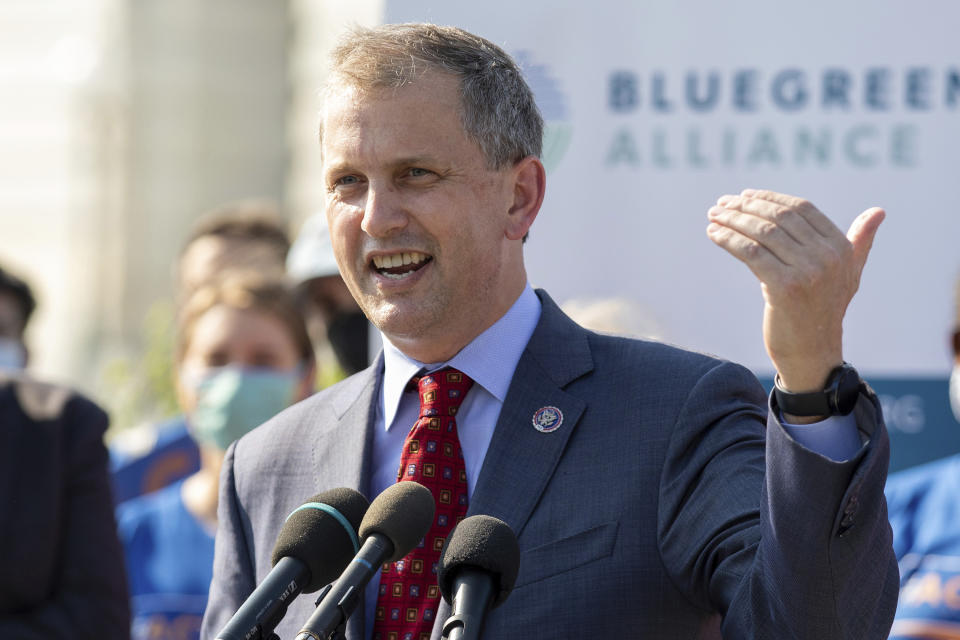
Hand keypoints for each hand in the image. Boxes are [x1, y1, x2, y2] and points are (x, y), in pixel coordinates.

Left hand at [707, 189, 883, 395]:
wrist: (812, 354)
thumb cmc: (824, 312)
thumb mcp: (849, 274)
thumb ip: (859, 241)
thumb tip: (879, 211)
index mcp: (841, 248)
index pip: (801, 209)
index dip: (770, 198)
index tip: (744, 196)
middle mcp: (828, 257)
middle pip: (779, 218)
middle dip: (745, 207)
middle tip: (720, 203)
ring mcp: (807, 272)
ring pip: (761, 233)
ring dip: (732, 220)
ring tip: (713, 215)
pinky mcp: (784, 287)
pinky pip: (750, 253)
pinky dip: (728, 240)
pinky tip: (713, 233)